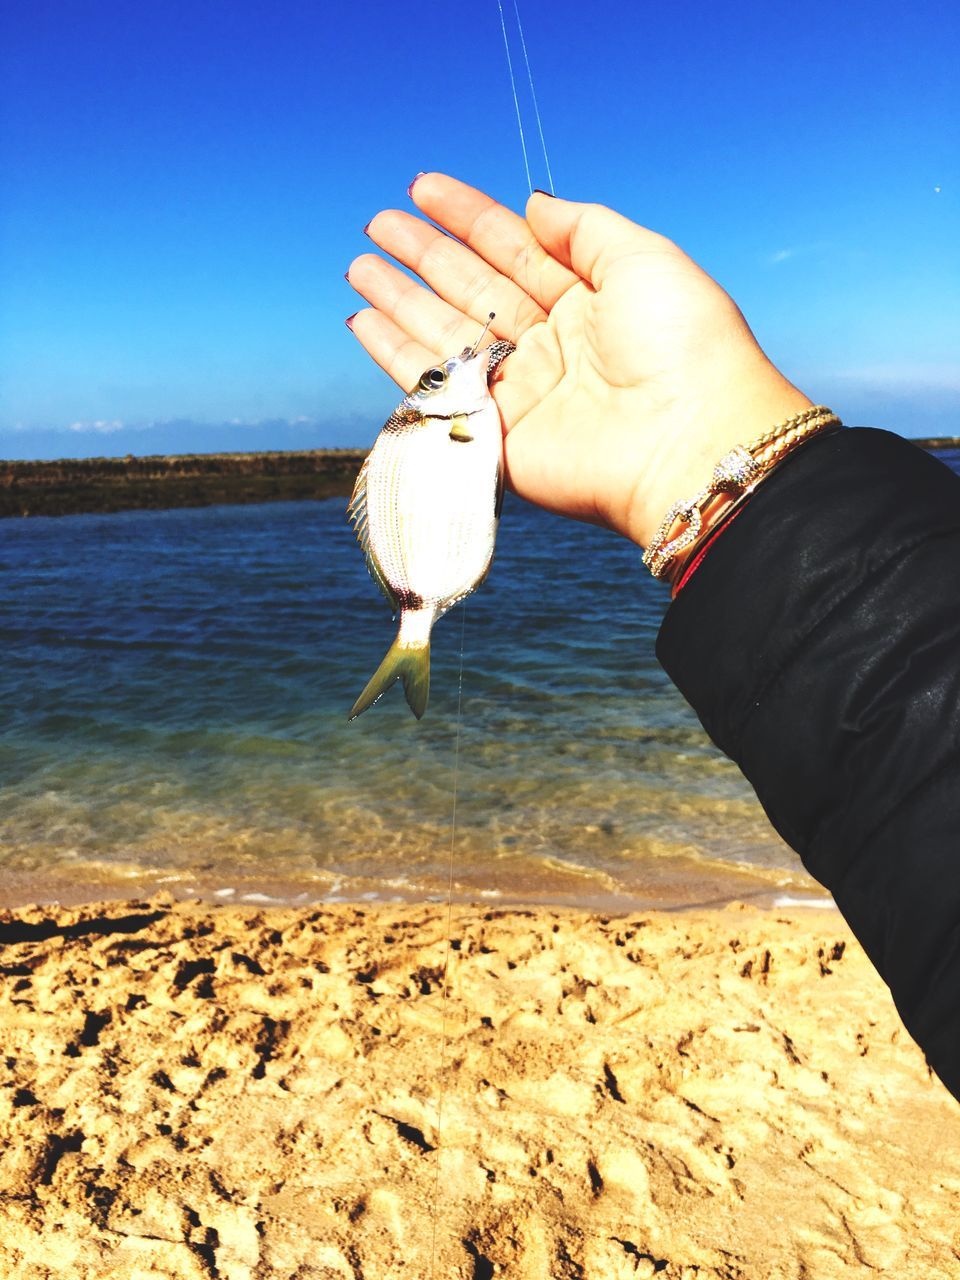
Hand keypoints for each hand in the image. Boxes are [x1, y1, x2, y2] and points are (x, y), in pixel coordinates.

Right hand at [345, 174, 810, 547]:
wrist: (689, 443)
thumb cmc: (685, 347)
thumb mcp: (644, 259)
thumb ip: (584, 229)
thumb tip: (533, 203)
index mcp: (590, 302)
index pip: (515, 250)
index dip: (469, 218)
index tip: (424, 188)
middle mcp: (552, 347)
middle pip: (473, 291)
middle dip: (426, 255)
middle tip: (380, 222)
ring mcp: (521, 393)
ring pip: (446, 336)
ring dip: (401, 301)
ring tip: (360, 265)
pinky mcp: (496, 437)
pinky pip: (435, 389)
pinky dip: (396, 357)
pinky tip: (364, 323)